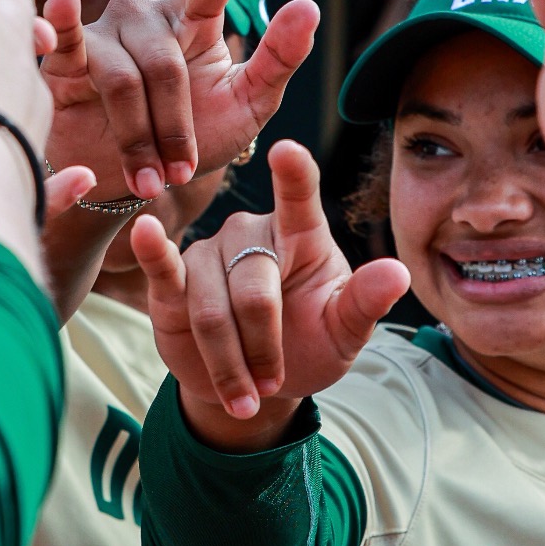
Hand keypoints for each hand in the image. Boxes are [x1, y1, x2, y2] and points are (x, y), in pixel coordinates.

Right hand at [39, 0, 318, 199]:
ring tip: (148, 180)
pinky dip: (61, 20)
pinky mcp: (63, 62)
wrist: (130, 188)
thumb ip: (278, 60)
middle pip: (164, 65)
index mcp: (193, 22)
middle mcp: (145, 18)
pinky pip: (64, 39)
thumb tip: (309, 7)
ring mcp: (101, 35)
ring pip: (122, 80)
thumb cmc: (191, 142)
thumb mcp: (247, 107)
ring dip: (138, 140)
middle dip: (175, 126)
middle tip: (180, 172)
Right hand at [130, 140, 408, 443]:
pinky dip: (152, 249)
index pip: (299, 200)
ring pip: (212, 307)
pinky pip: (162, 266)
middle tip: (273, 384)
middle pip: (254, 289)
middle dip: (264, 346)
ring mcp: (209, 255)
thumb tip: (399, 273)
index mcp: (301, 237)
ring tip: (246, 395)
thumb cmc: (308, 345)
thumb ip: (364, 302)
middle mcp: (252, 237)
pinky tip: (145, 232)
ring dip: (229, 361)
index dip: (293, 176)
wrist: (257, 386)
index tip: (288, 150)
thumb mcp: (343, 332)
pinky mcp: (172, 284)